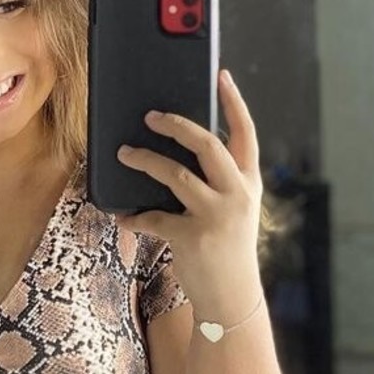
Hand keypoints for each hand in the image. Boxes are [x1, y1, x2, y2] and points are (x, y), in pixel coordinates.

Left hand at [113, 69, 263, 317]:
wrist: (232, 298)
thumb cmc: (227, 248)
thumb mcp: (235, 211)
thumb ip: (217, 182)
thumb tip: (178, 151)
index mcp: (249, 183)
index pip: (245, 134)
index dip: (234, 103)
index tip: (222, 76)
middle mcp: (237, 194)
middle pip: (207, 145)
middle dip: (176, 125)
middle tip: (151, 116)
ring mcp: (216, 215)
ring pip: (174, 174)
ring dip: (144, 160)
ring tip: (124, 153)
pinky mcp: (192, 236)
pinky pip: (152, 217)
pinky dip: (134, 216)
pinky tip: (124, 216)